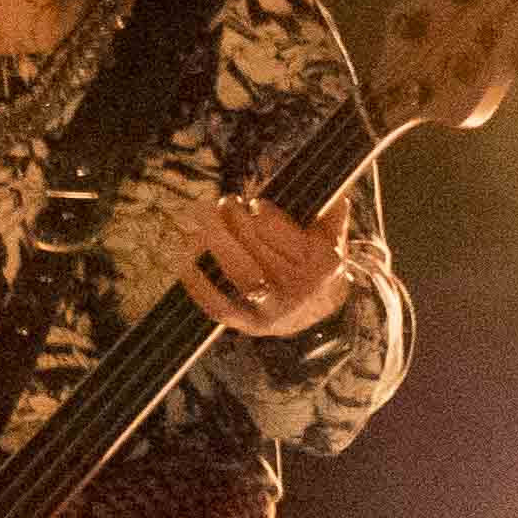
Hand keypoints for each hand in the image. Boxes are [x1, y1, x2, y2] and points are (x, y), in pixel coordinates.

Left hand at [181, 192, 357, 340]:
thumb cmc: (318, 262)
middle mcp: (300, 288)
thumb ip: (332, 215)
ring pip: (239, 272)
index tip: (253, 203)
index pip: (283, 233)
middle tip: (224, 202)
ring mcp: (275, 310)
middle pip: (255, 247)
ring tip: (198, 217)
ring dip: (213, 241)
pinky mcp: (252, 325)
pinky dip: (198, 287)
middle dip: (234, 219)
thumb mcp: (333, 238)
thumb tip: (335, 191)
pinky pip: (220, 307)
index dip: (262, 215)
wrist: (319, 312)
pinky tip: (183, 262)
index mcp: (323, 263)